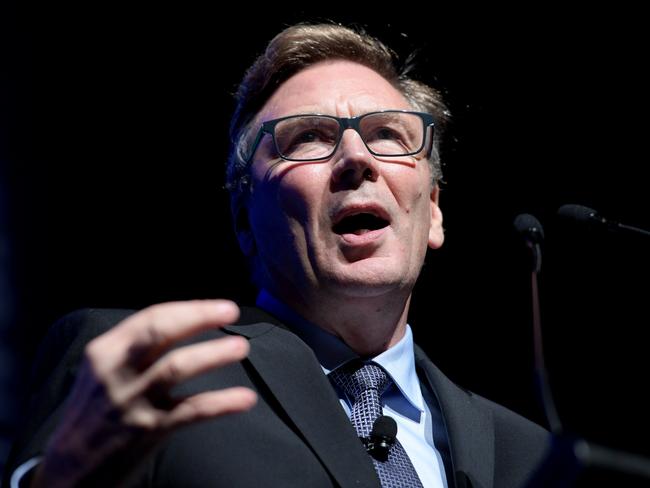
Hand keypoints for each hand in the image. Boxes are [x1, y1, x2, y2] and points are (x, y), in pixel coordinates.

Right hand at [31, 300, 256, 486]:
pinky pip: (191, 411)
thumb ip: (135, 348)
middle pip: (160, 332)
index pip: (151, 318)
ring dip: (213, 354)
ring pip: (177, 367)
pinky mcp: (148, 430)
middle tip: (230, 310)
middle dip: (198, 316)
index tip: (219, 306)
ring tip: (240, 347)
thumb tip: (187, 322)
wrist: (70, 468)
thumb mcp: (103, 371)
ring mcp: (132, 400)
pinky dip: (222, 402)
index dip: (190, 308)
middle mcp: (116, 371)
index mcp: (105, 351)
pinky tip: (245, 398)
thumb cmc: (96, 411)